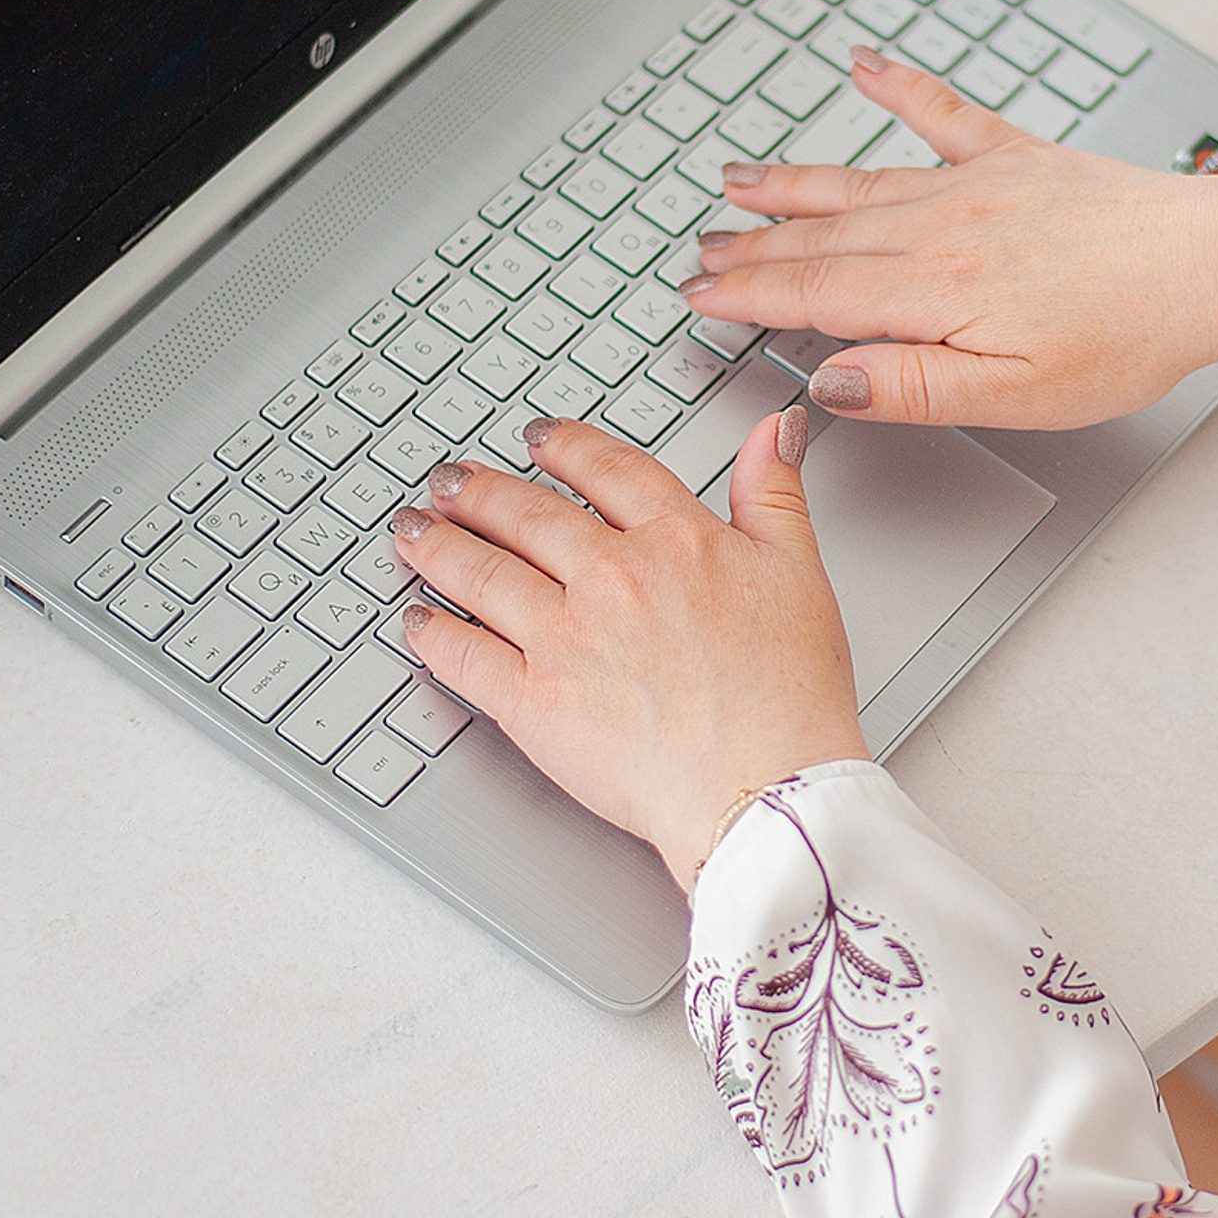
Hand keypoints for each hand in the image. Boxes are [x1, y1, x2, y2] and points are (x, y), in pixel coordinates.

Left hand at [390, 410, 864, 886]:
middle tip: (450, 481)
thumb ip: (775, 493)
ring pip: (482, 573)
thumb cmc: (791, 697)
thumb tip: (774, 431)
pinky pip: (464, 656)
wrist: (766, 786)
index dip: (564, 446)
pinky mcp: (532, 702)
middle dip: (478, 491)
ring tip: (415, 532)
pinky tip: (417, 622)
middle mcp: (611, 578)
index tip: (539, 438)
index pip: (605, 469)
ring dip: (439, 546)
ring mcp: (564, 637)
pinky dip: (432, 635)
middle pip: (526, 514)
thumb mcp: (801, 572)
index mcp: (676, 540)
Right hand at [675, 47, 1217, 427]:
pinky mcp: (1021, 155)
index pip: (815, 293)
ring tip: (738, 179)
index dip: (749, 296)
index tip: (701, 296)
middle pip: (825, 236)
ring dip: (793, 181)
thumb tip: (832, 381)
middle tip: (700, 250)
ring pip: (862, 180)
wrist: (1216, 264)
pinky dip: (900, 86)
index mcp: (938, 290)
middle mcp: (947, 225)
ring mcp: (981, 182)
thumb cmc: (1133, 335)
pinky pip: (943, 113)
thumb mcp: (1018, 395)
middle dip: (753, 245)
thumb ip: (915, 387)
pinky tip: (866, 65)